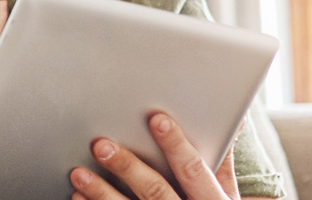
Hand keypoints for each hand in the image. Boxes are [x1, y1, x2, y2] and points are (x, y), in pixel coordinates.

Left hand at [69, 112, 239, 199]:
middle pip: (156, 191)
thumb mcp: (227, 199)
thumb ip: (224, 165)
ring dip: (101, 193)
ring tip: (79, 174)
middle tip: (102, 145)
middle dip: (128, 167)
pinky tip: (78, 197)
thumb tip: (234, 125)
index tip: (156, 119)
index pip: (194, 171)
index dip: (176, 144)